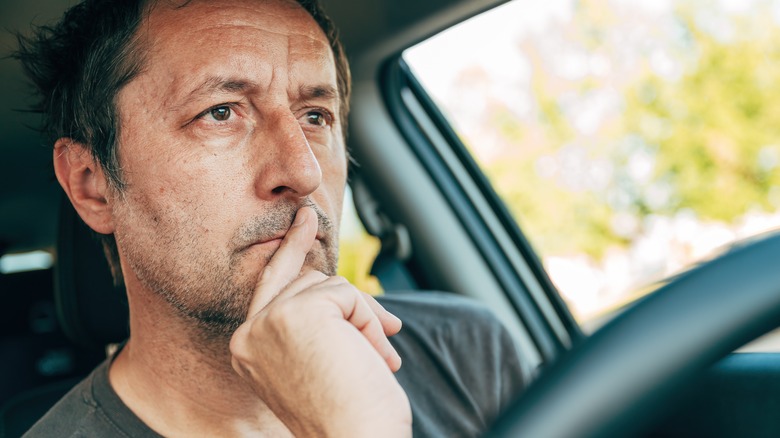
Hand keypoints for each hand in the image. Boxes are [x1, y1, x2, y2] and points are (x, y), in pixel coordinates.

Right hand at [229, 207, 411, 436]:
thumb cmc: (348, 414)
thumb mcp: (321, 361)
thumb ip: (317, 323)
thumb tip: (344, 294)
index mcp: (248, 350)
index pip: (271, 286)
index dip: (291, 250)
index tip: (305, 217)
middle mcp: (249, 334)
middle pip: (305, 279)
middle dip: (348, 303)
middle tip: (379, 333)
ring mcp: (269, 321)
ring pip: (330, 285)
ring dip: (363, 321)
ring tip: (374, 363)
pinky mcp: (296, 314)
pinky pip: (346, 294)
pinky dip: (368, 322)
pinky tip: (372, 357)